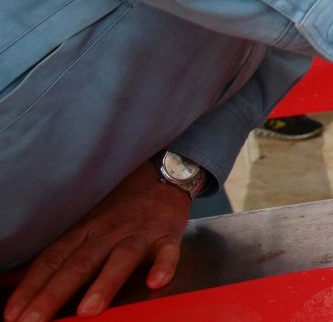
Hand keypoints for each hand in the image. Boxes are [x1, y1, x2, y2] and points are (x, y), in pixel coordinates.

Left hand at [4, 162, 189, 320]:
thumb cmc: (121, 206)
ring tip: (89, 310)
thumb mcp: (83, 224)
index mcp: (84, 231)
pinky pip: (168, 252)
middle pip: (77, 265)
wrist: (165, 175)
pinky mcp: (168, 236)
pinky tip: (156, 282)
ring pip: (120, 259)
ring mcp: (139, 234)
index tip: (12, 314)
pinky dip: (164, 266)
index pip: (50, 261)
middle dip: (53, 295)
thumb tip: (9, 280)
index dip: (30, 288)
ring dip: (104, 284)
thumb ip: (53, 255)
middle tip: (33, 321)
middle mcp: (108, 233)